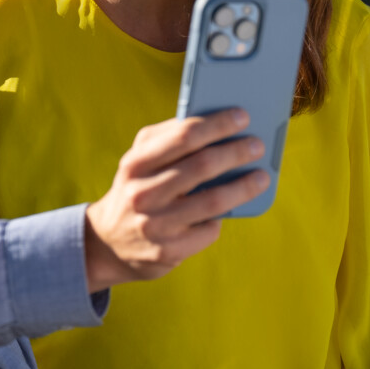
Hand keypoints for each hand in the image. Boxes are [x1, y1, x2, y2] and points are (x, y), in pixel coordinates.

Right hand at [83, 108, 268, 291]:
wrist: (107, 242)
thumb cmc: (135, 189)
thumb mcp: (138, 160)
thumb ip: (167, 139)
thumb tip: (215, 126)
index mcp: (135, 164)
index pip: (183, 136)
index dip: (218, 125)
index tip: (242, 116)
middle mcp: (143, 194)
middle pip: (202, 166)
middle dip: (237, 152)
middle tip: (257, 146)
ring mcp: (155, 225)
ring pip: (213, 202)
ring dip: (244, 187)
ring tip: (262, 177)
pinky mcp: (168, 252)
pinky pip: (208, 231)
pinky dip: (222, 218)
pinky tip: (231, 209)